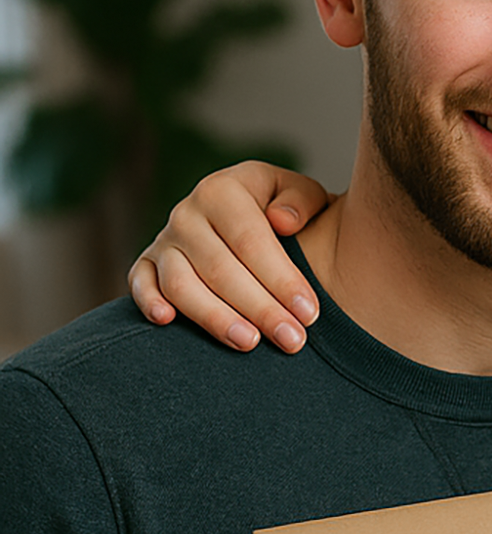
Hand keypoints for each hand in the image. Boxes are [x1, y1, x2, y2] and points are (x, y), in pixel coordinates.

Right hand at [128, 162, 331, 352]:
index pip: (251, 241)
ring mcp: (164, 241)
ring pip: (181, 284)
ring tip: (249, 343)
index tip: (309, 312)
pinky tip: (167, 322)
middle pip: (220, 269)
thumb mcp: (304, 195)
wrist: (254, 215)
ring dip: (214, 317)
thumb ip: (301, 201)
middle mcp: (187, 214)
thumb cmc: (287, 212)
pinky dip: (148, 302)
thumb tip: (282, 221)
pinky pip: (140, 284)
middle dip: (260, 309)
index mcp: (224, 191)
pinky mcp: (147, 264)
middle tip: (292, 340)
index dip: (281, 279)